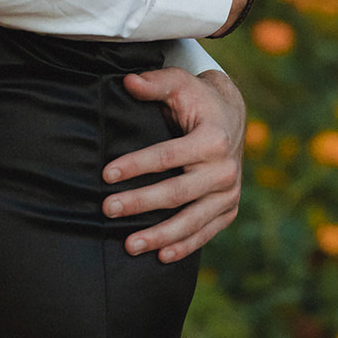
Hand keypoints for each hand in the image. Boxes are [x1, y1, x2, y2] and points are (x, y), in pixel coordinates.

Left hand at [101, 67, 245, 262]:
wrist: (231, 115)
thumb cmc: (196, 98)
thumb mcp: (178, 84)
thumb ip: (154, 83)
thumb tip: (128, 82)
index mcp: (212, 139)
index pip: (167, 156)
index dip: (136, 166)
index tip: (106, 175)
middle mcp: (225, 169)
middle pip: (177, 193)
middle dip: (140, 203)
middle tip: (108, 210)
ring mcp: (229, 193)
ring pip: (191, 220)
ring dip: (160, 236)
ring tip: (129, 245)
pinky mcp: (229, 208)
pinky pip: (205, 231)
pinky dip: (184, 246)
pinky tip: (161, 256)